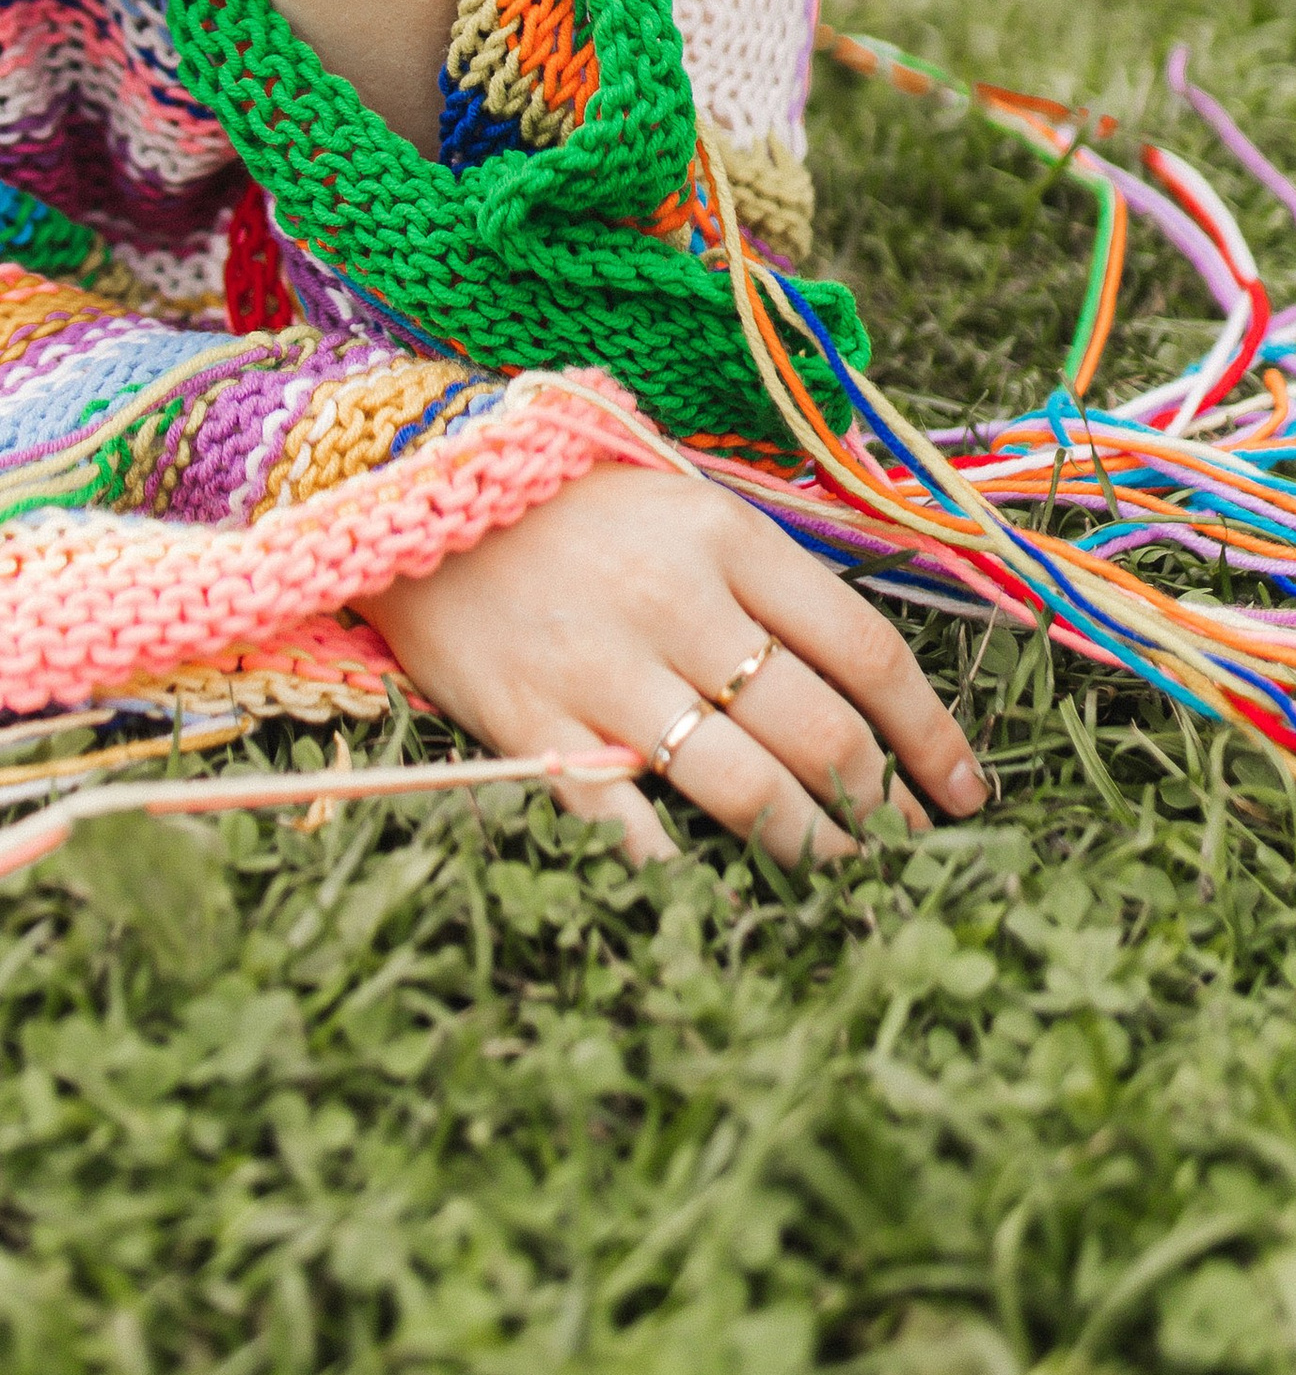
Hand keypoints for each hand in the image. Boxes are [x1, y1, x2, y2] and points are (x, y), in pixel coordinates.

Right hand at [368, 464, 987, 865]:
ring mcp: (602, 668)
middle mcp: (676, 603)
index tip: (964, 788)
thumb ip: (764, 581)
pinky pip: (626, 822)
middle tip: (909, 847)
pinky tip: (716, 890)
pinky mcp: (533, 725)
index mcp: (724, 536)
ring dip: (811, 849)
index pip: (866, 652)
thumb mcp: (680, 502)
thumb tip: (866, 686)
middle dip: (884, 807)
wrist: (409, 485)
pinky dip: (680, 869)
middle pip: (821, 732)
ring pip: (746, 789)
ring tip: (840, 873)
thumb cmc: (567, 504)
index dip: (932, 735)